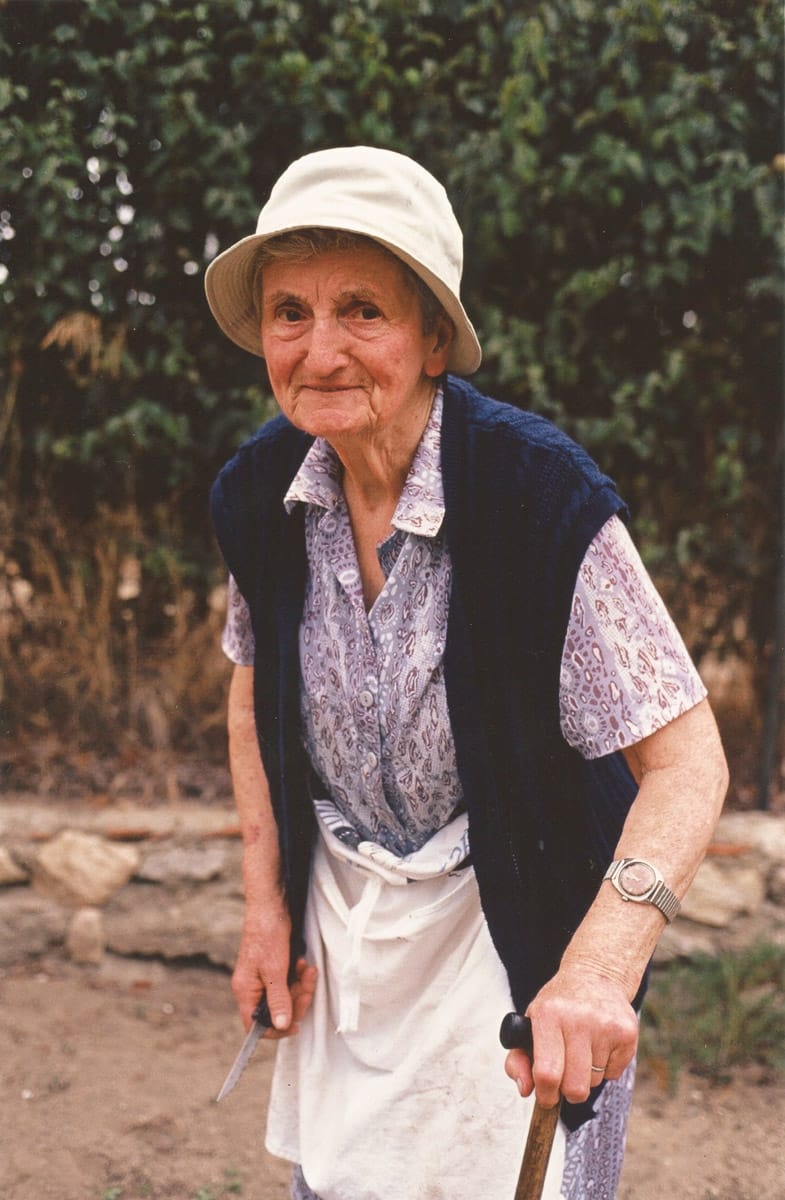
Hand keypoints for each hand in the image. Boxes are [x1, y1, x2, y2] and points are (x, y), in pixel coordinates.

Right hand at [232, 900, 316, 1037]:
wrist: (271, 905)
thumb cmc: (267, 934)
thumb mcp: (275, 971)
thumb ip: (278, 1000)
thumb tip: (280, 1026)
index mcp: (246, 991)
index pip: (256, 1026)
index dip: (276, 1029)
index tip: (295, 1025)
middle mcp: (253, 987)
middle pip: (275, 1012)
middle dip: (296, 1001)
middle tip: (307, 985)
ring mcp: (264, 978)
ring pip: (286, 996)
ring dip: (301, 986)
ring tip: (308, 969)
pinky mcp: (274, 968)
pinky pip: (289, 982)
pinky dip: (299, 976)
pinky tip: (304, 964)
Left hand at [504, 965, 638, 1107]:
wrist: (595, 976)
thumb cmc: (557, 1007)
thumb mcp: (530, 1023)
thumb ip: (517, 1060)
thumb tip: (526, 1090)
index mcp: (548, 1014)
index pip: (547, 1073)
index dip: (546, 1094)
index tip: (546, 1097)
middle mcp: (578, 1018)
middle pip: (575, 1087)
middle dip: (568, 1092)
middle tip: (565, 1077)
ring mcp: (606, 1025)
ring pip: (594, 1082)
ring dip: (586, 1075)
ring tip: (582, 1049)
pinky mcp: (627, 1032)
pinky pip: (613, 1074)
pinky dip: (605, 1068)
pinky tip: (599, 1044)